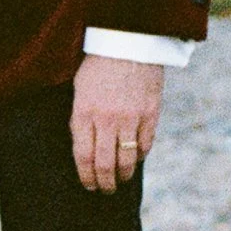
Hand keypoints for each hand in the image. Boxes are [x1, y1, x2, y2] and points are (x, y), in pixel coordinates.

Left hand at [71, 57, 161, 194]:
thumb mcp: (79, 89)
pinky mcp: (150, 113)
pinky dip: (139, 157)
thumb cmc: (98, 64)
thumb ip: (80, 118)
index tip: (88, 186)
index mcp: (84, 112)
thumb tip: (83, 148)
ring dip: (123, 176)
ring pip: (126, 160)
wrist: (128, 40)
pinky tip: (134, 159)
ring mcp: (131, 117)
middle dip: (104, 184)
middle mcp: (106, 119)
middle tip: (104, 190)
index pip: (83, 157)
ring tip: (120, 181)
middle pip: (105, 165)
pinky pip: (145, 145)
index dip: (86, 177)